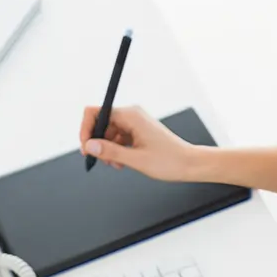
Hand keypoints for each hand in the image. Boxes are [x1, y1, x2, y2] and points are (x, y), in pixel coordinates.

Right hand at [79, 104, 207, 178]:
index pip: (96, 112)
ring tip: (117, 164)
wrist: (190, 164)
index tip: (86, 147)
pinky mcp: (139, 131)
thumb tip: (90, 146)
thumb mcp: (136, 159)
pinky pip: (119, 137)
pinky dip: (117, 150)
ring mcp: (136, 123)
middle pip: (101, 123)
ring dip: (108, 149)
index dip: (86, 129)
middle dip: (98, 143)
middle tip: (102, 160)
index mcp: (131, 115)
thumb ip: (110, 152)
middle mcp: (132, 115)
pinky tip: (123, 162)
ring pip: (109, 132)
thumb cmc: (170, 161)